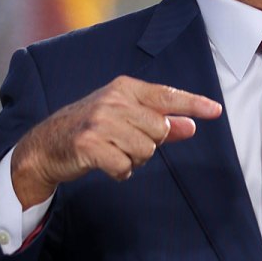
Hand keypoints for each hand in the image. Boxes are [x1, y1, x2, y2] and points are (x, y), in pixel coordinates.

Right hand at [11, 76, 221, 206]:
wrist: (46, 145)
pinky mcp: (89, 144)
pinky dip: (120, 172)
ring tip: (113, 152)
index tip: (215, 111)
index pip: (167, 95)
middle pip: (159, 130)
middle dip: (149, 144)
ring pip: (145, 150)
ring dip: (133, 159)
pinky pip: (125, 167)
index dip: (193, 104)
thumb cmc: (91, 129)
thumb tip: (191, 126)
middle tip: (125, 143)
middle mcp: (113, 100)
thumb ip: (159, 121)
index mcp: (124, 88)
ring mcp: (100, 122)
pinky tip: (106, 164)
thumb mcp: (124, 118)